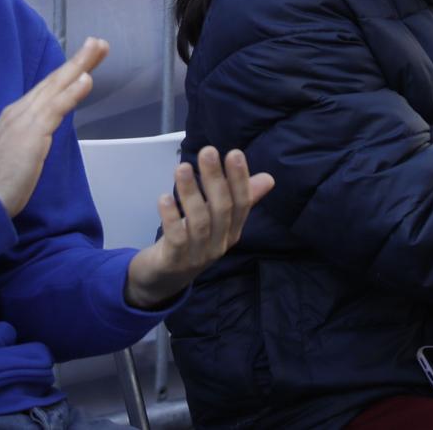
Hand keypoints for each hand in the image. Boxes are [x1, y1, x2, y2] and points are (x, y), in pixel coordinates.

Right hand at [0, 37, 107, 216]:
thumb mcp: (16, 155)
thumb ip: (29, 140)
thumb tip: (41, 136)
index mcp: (15, 116)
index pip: (46, 90)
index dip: (66, 74)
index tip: (85, 62)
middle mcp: (19, 112)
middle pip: (53, 81)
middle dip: (77, 60)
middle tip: (98, 43)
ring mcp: (24, 120)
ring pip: (56, 87)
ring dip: (79, 66)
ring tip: (98, 48)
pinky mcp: (31, 133)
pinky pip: (56, 108)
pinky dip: (72, 91)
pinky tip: (86, 78)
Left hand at [123, 146, 273, 308]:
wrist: (164, 279)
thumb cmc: (193, 241)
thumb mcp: (217, 220)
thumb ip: (241, 198)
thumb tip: (269, 178)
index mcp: (232, 231)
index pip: (241, 204)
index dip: (239, 180)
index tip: (234, 153)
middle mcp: (219, 243)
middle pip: (221, 210)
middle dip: (215, 179)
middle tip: (207, 151)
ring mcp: (198, 254)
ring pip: (199, 222)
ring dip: (191, 193)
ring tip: (182, 167)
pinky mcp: (174, 261)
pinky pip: (176, 238)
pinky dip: (171, 217)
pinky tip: (163, 198)